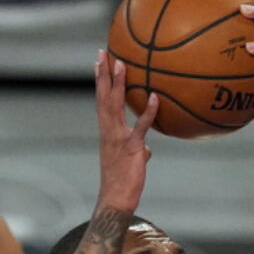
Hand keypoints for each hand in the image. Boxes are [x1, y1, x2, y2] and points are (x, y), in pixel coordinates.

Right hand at [95, 50, 157, 212]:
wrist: (116, 200)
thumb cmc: (122, 184)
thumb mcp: (130, 163)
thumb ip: (138, 151)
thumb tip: (148, 149)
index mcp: (107, 133)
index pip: (102, 102)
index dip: (100, 82)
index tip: (98, 63)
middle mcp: (109, 132)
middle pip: (104, 97)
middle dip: (103, 74)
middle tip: (103, 53)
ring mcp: (119, 139)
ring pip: (116, 106)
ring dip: (119, 84)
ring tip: (122, 63)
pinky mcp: (132, 148)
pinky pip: (141, 127)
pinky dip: (148, 112)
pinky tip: (155, 97)